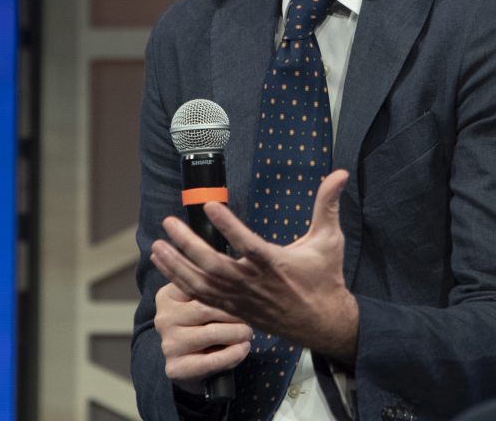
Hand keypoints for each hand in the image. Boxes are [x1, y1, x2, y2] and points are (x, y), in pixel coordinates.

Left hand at [150, 169, 358, 364]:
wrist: (323, 323)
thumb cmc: (325, 278)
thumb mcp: (330, 240)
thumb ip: (328, 205)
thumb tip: (339, 173)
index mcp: (275, 264)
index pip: (248, 244)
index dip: (228, 226)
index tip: (210, 206)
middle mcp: (254, 283)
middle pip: (214, 265)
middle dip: (188, 244)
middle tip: (169, 224)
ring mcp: (242, 299)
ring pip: (203, 284)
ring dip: (177, 266)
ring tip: (157, 247)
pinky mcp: (235, 309)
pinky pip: (203, 298)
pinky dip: (182, 284)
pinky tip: (166, 270)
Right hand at [154, 282, 252, 394]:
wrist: (190, 365)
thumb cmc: (203, 325)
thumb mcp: (203, 300)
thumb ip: (214, 284)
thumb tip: (243, 265)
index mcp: (167, 296)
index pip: (200, 285)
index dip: (227, 289)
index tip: (247, 292)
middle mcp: (163, 318)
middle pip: (207, 308)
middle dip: (235, 312)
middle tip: (253, 315)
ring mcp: (168, 344)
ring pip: (211, 333)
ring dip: (237, 333)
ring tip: (248, 333)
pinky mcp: (176, 368)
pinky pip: (212, 360)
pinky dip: (233, 354)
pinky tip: (243, 348)